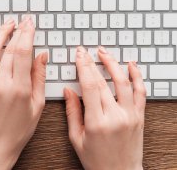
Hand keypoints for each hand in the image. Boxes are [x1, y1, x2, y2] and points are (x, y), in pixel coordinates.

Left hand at [0, 17, 47, 169]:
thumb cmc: (18, 129)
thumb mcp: (37, 105)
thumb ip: (39, 77)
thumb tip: (42, 54)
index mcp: (19, 89)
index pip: (22, 52)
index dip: (27, 33)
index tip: (29, 23)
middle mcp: (0, 83)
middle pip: (7, 47)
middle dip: (15, 30)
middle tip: (20, 21)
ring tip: (6, 25)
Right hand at [65, 46, 145, 169]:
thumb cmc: (96, 160)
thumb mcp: (76, 138)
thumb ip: (72, 112)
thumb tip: (68, 90)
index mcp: (97, 122)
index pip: (89, 86)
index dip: (83, 67)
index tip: (78, 55)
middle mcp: (116, 117)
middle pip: (103, 82)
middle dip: (92, 62)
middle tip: (85, 50)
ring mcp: (130, 115)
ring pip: (123, 82)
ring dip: (113, 64)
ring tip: (104, 52)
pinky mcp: (139, 117)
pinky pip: (141, 92)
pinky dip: (137, 76)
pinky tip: (130, 65)